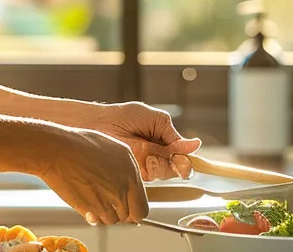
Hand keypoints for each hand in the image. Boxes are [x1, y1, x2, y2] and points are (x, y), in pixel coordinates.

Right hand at [35, 127, 149, 225]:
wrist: (56, 150)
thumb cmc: (77, 145)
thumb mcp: (110, 149)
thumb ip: (122, 169)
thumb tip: (126, 186)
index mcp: (131, 169)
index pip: (142, 205)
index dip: (134, 210)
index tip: (127, 210)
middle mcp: (124, 184)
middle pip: (131, 216)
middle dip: (121, 215)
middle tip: (109, 208)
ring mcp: (109, 197)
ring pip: (113, 220)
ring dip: (104, 215)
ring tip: (93, 201)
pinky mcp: (93, 206)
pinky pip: (98, 221)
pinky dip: (93, 217)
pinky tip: (86, 204)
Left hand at [82, 102, 201, 180]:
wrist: (97, 123)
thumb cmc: (122, 117)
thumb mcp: (154, 120)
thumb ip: (172, 135)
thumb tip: (196, 144)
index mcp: (163, 140)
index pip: (182, 155)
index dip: (185, 159)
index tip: (184, 159)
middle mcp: (156, 155)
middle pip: (176, 168)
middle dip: (174, 164)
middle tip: (165, 156)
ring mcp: (145, 165)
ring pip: (163, 173)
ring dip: (160, 166)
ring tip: (148, 155)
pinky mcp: (134, 172)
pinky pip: (149, 176)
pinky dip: (149, 169)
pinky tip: (142, 160)